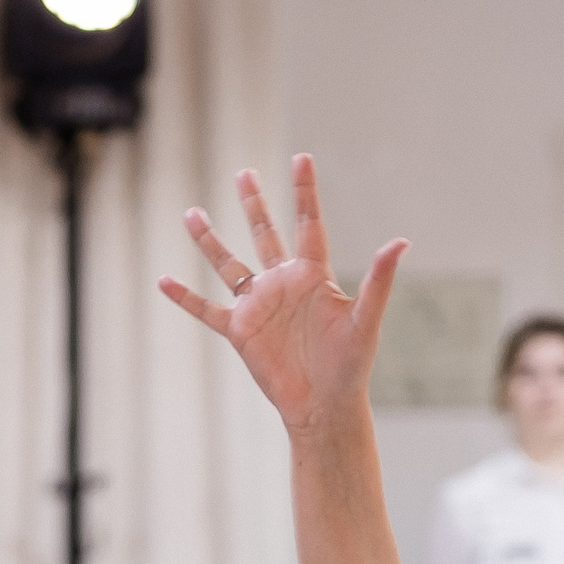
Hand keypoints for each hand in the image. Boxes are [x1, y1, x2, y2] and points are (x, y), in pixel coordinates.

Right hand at [159, 154, 407, 427]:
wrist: (323, 406)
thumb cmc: (350, 365)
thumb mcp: (366, 320)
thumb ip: (378, 280)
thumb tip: (400, 242)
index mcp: (313, 276)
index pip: (308, 223)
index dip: (305, 191)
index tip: (301, 158)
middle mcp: (283, 284)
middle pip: (265, 234)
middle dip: (254, 204)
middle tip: (243, 173)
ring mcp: (259, 306)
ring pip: (229, 264)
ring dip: (210, 240)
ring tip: (190, 213)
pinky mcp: (240, 332)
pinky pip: (207, 309)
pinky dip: (185, 297)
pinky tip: (163, 281)